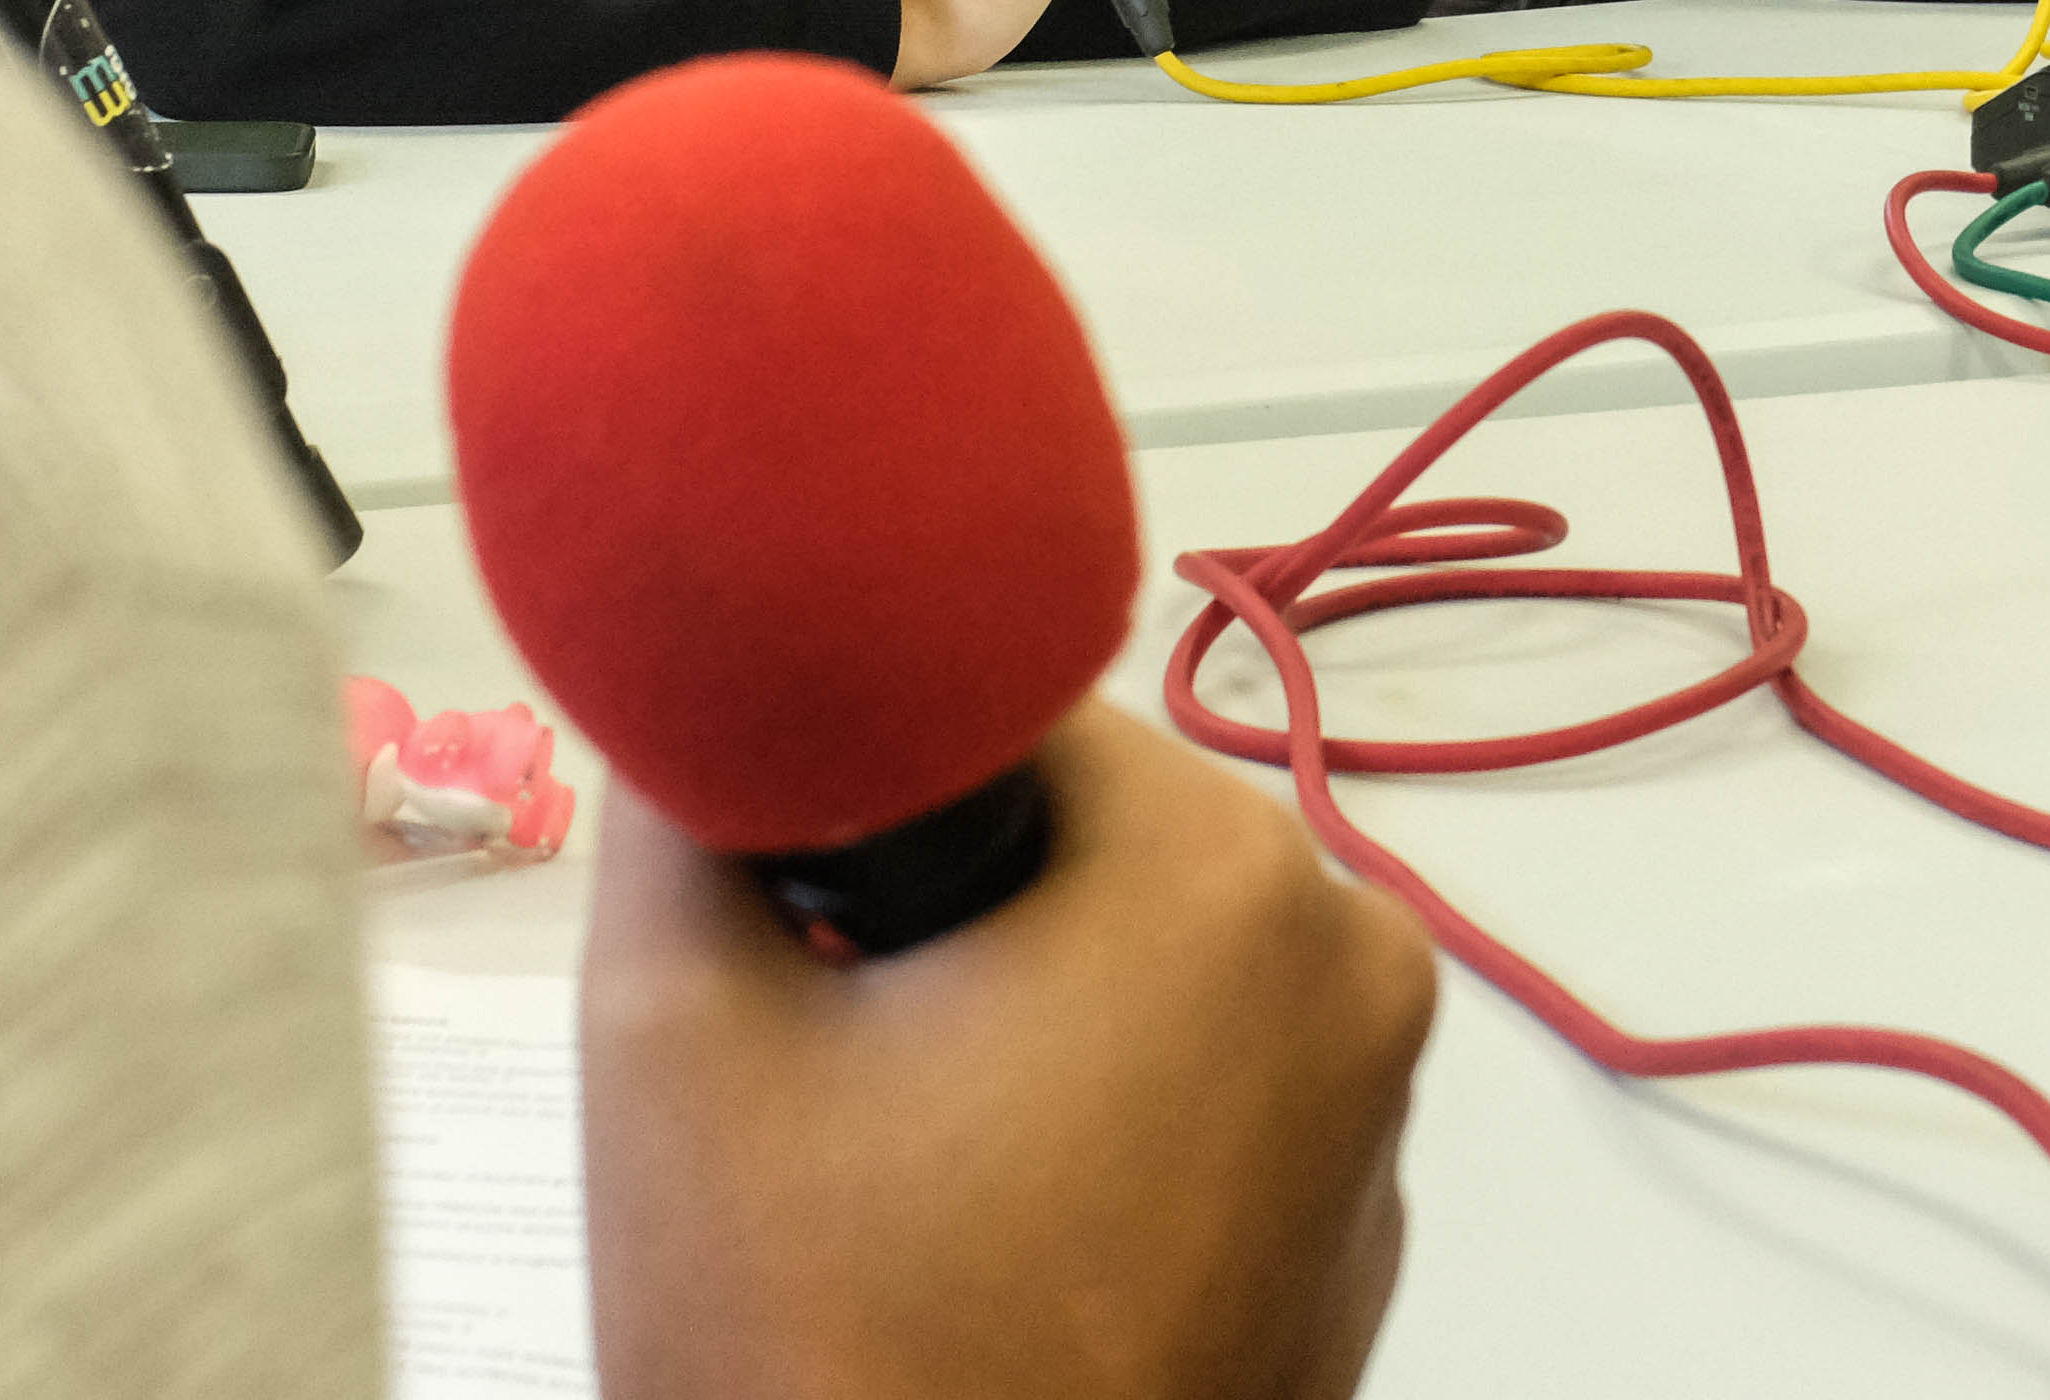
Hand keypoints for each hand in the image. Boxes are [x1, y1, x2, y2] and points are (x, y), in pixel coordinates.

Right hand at [584, 701, 1435, 1399]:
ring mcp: (1375, 1123)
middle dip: (958, 918)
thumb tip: (694, 716)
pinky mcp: (1353, 1241)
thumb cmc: (823, 1349)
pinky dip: (1105, 1133)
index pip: (1017, 712)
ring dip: (1028, 1026)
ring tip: (906, 1173)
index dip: (875, 792)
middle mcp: (1357, 971)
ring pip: (1151, 977)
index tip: (800, 900)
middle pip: (1098, 845)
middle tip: (835, 1059)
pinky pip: (1210, 1105)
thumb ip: (681, 810)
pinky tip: (991, 1240)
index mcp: (1231, 880)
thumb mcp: (674, 1036)